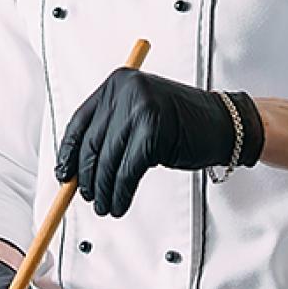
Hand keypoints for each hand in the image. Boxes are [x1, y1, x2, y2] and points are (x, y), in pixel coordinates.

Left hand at [54, 69, 263, 216]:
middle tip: (88, 196)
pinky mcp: (153, 133)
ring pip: (108, 161)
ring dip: (103, 190)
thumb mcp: (140, 114)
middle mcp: (126, 91)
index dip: (69, 152)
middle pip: (92, 143)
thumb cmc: (182, 122)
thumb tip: (76, 167)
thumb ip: (111, 130)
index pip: (80, 121)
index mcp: (118, 83)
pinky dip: (121, 193)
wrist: (223, 123)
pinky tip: (120, 203)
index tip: (64, 173)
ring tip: (104, 205)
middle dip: (86, 177)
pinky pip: (127, 172)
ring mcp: (141, 110)